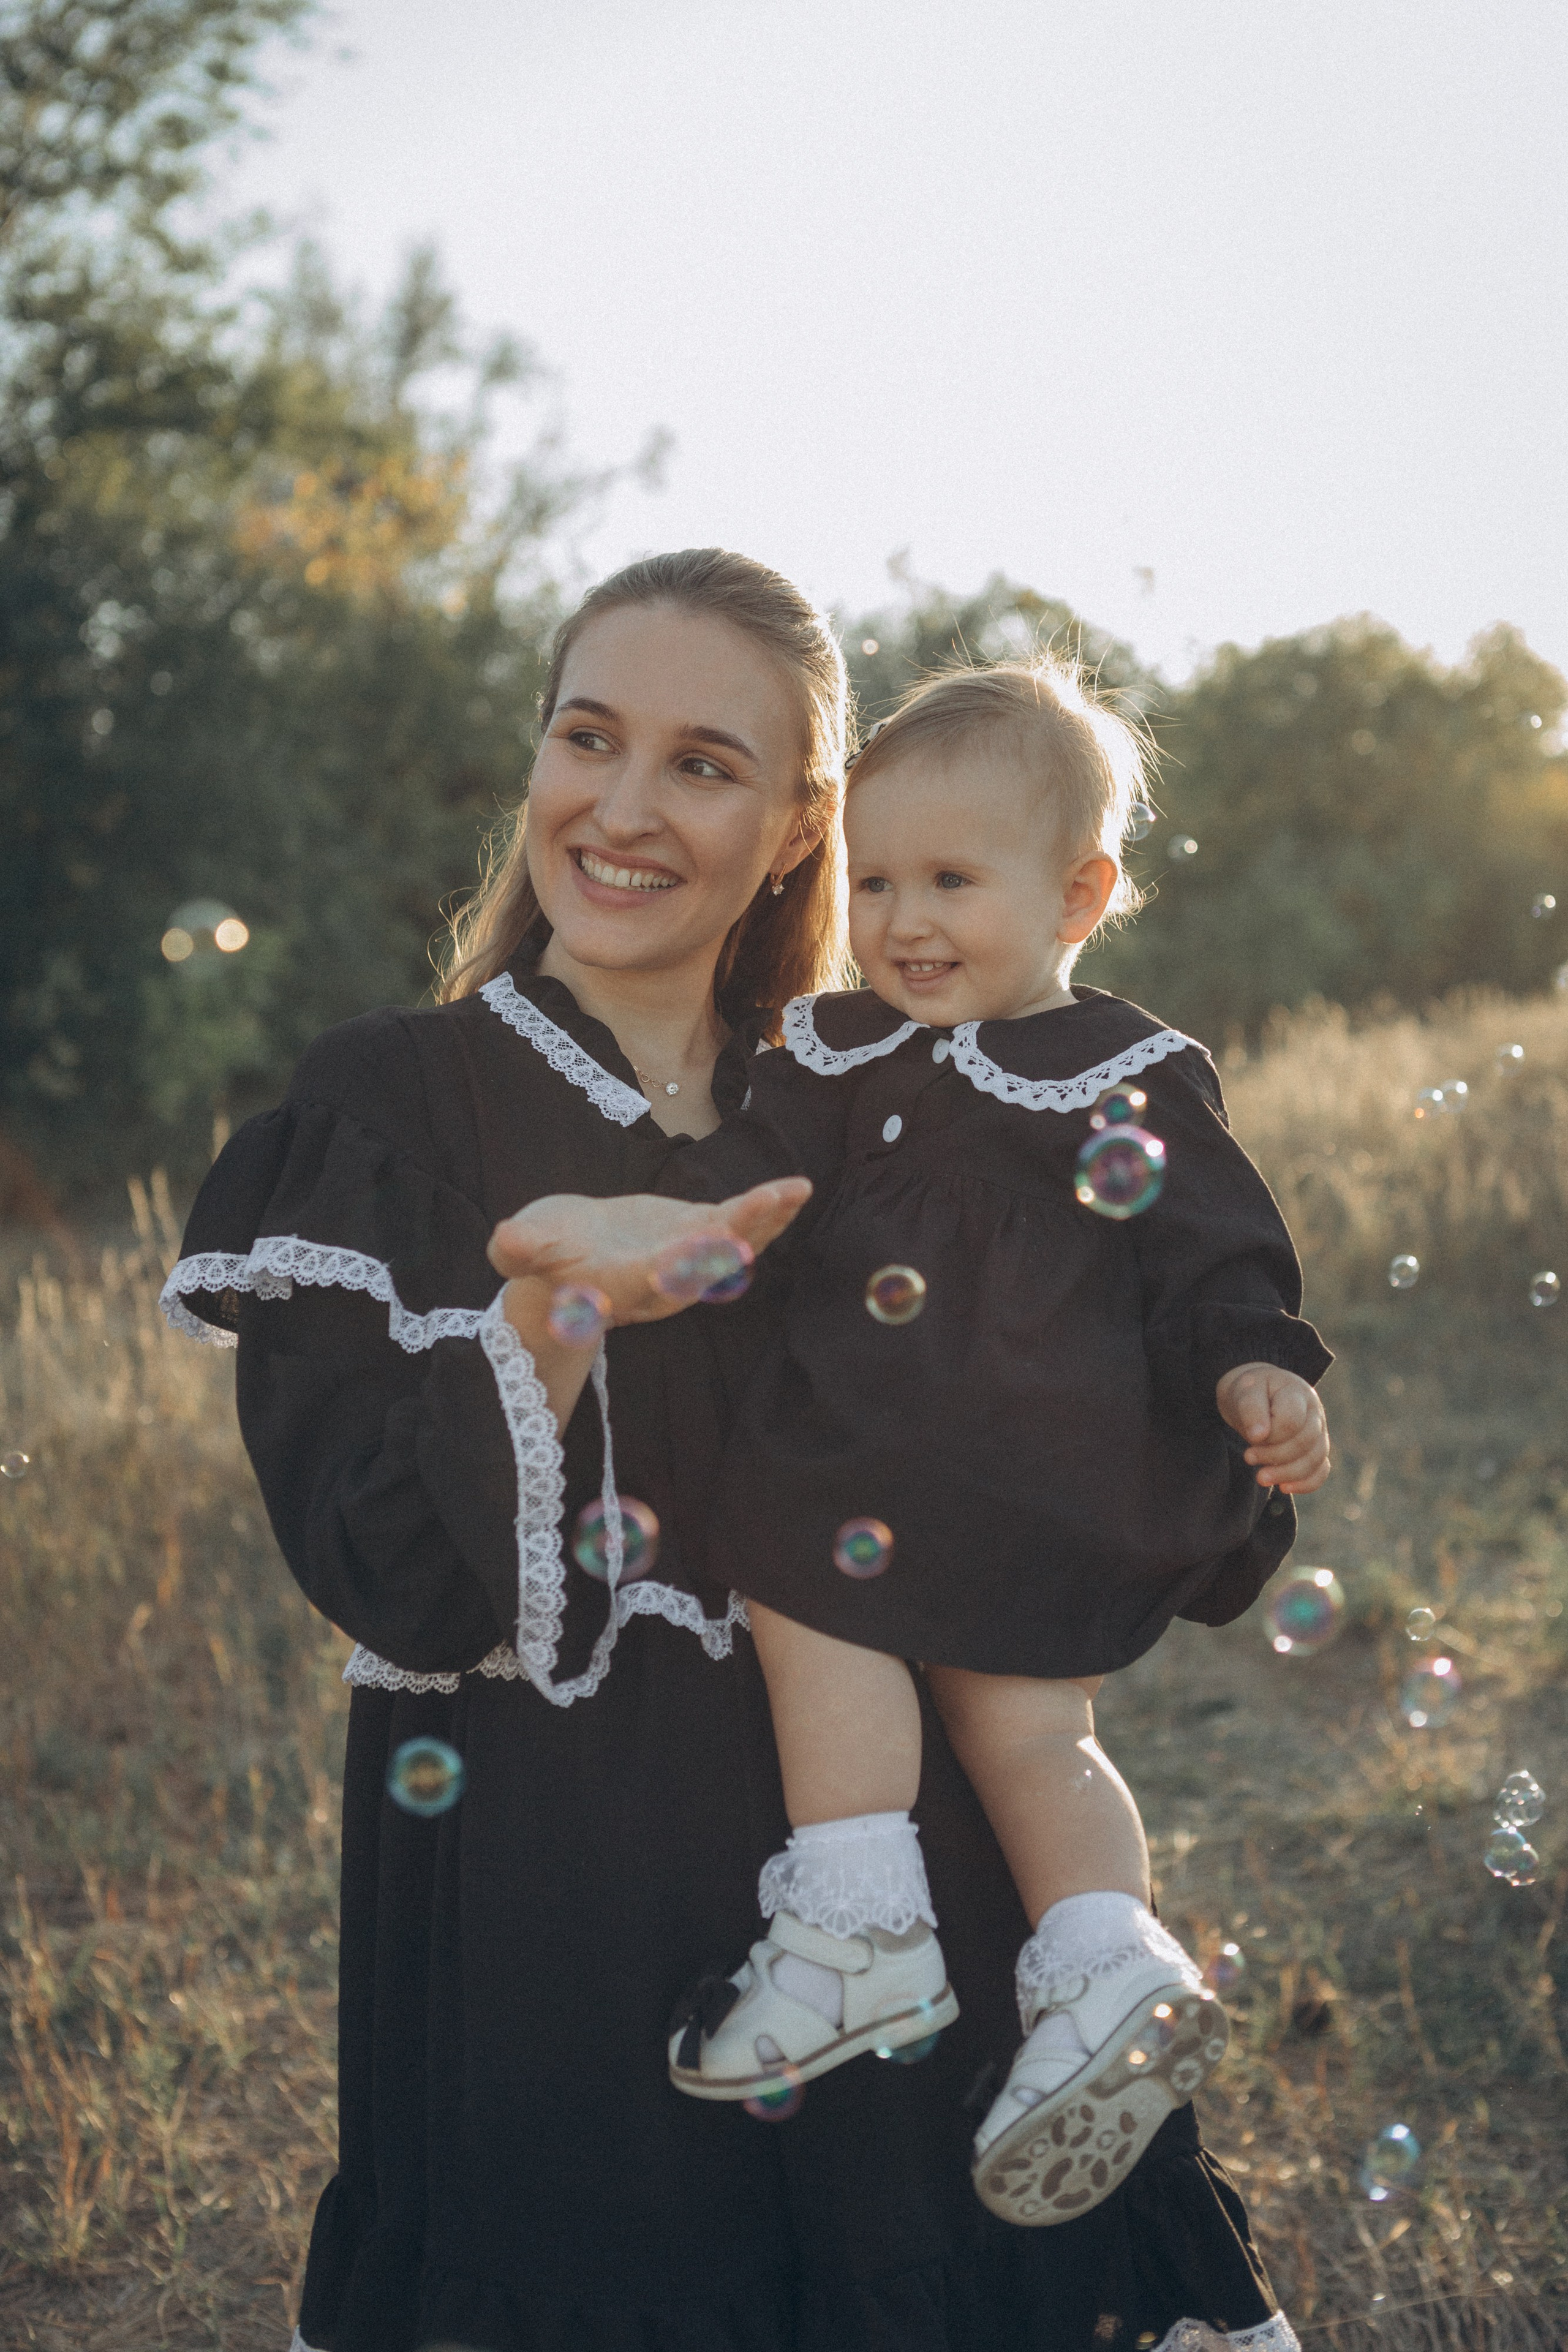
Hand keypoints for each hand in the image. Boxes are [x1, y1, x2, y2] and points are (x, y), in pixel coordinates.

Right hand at [488, 1179, 811, 1330]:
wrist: (564, 1266)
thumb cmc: (539, 1259)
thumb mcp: (520, 1251)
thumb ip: (519, 1249)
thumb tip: (506, 1241)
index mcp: (622, 1284)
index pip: (651, 1277)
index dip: (677, 1263)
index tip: (704, 1245)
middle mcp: (663, 1282)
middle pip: (706, 1261)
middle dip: (738, 1233)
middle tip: (767, 1202)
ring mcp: (686, 1261)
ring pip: (733, 1245)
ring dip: (766, 1220)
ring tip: (796, 1190)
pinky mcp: (698, 1236)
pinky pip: (739, 1225)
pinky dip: (765, 1209)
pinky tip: (795, 1189)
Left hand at [1215, 1362, 1330, 1493]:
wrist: (1255, 1394)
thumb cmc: (1250, 1390)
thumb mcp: (1244, 1391)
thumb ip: (1251, 1409)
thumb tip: (1258, 1435)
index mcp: (1296, 1393)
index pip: (1292, 1421)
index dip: (1272, 1436)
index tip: (1250, 1437)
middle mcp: (1314, 1412)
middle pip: (1305, 1442)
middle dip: (1275, 1456)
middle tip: (1248, 1457)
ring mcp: (1319, 1431)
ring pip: (1315, 1459)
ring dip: (1287, 1474)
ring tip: (1260, 1478)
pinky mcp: (1316, 1449)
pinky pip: (1321, 1471)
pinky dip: (1306, 1483)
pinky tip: (1284, 1487)